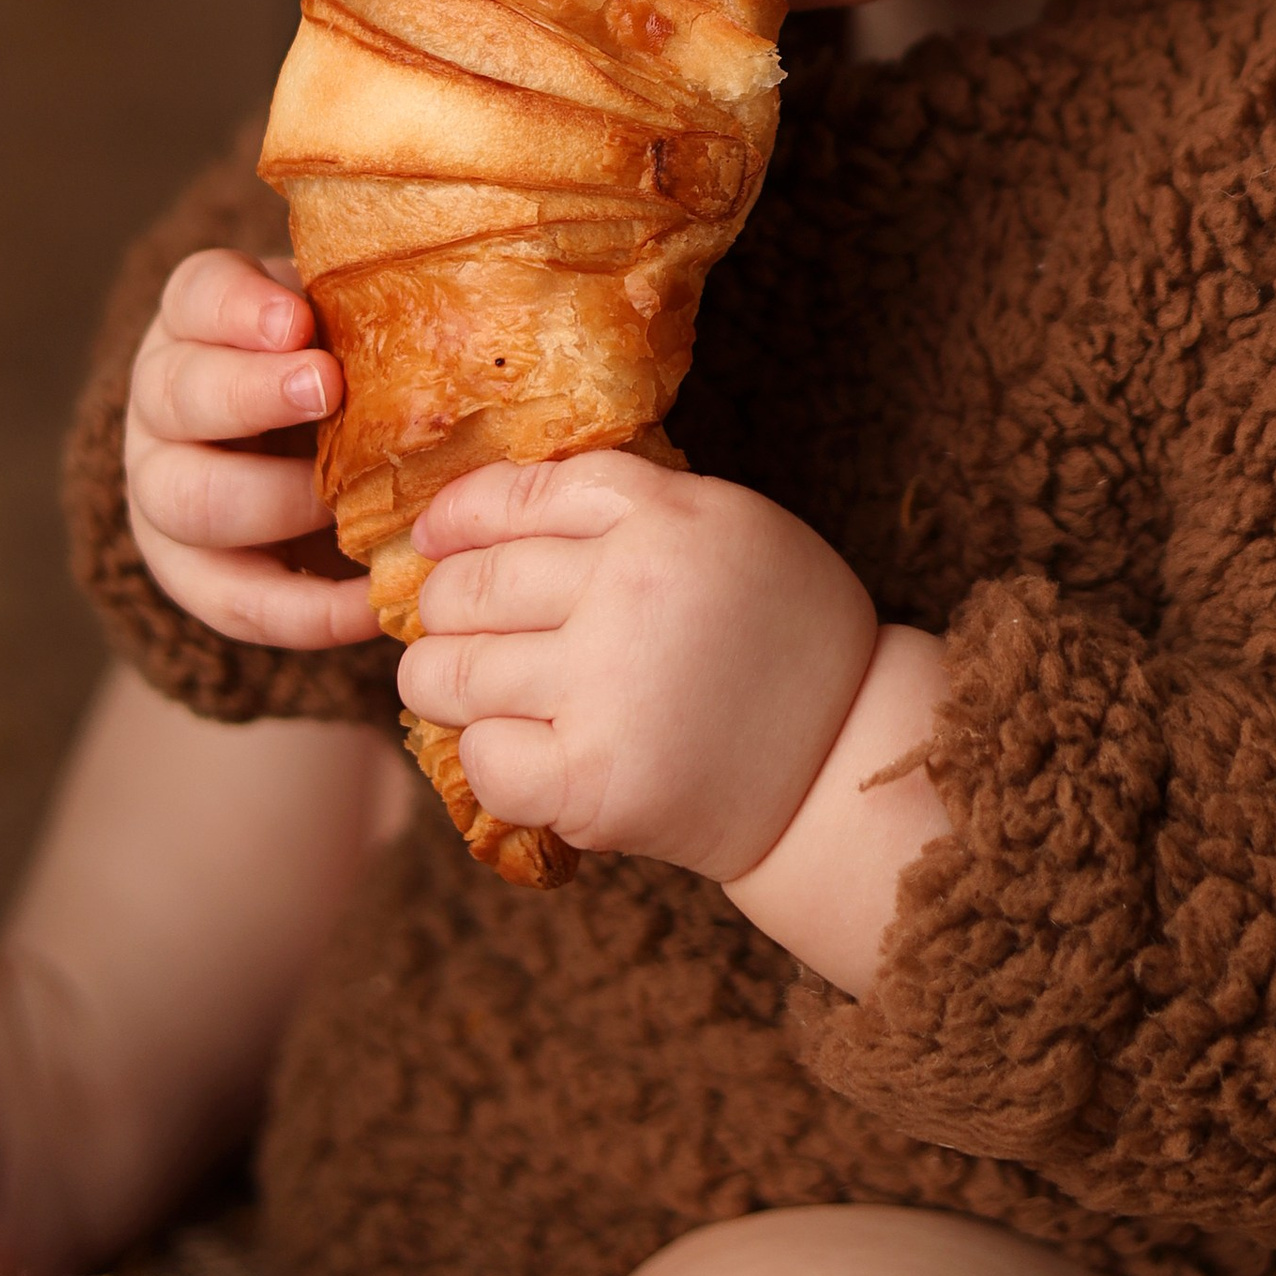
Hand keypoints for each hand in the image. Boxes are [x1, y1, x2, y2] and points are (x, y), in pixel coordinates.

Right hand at [122, 252, 377, 650]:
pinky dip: (304, 610)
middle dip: (251, 393)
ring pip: (194, 501)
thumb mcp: (340, 324)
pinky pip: (236, 601)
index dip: (238, 308)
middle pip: (180, 396)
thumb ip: (368, 310)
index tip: (297, 319)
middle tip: (327, 387)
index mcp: (195, 326)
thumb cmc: (335, 371)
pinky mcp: (191, 575)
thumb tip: (473, 301)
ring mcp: (163, 492)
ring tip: (344, 502)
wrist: (286, 454)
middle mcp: (163, 405)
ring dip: (275, 500)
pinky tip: (367, 600)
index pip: (195, 297)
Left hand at [400, 454, 879, 882]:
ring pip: (448, 671)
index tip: (434, 539)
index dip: (457, 516)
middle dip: (442, 607)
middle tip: (457, 627)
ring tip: (464, 687)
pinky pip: (480, 757)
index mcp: (667, 517)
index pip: (518, 495)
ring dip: (440, 680)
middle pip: (468, 585)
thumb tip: (482, 516)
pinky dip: (484, 754)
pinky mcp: (594, 780)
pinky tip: (519, 747)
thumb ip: (631, 507)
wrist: (842, 765)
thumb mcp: (732, 528)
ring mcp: (608, 687)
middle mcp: (632, 591)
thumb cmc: (783, 638)